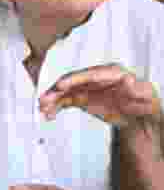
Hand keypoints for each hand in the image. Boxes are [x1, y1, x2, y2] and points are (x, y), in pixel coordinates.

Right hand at [39, 63, 162, 129]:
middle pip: (73, 81)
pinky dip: (56, 107)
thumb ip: (137, 89)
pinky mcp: (82, 98)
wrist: (139, 116)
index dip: (74, 79)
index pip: (91, 74)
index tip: (61, 85)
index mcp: (113, 73)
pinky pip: (65, 101)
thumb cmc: (145, 103)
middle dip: (57, 90)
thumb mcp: (146, 96)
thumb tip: (128, 79)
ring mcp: (88, 88)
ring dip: (52, 99)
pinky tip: (49, 114)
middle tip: (45, 100)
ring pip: (66, 91)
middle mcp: (96, 78)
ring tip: (43, 109)